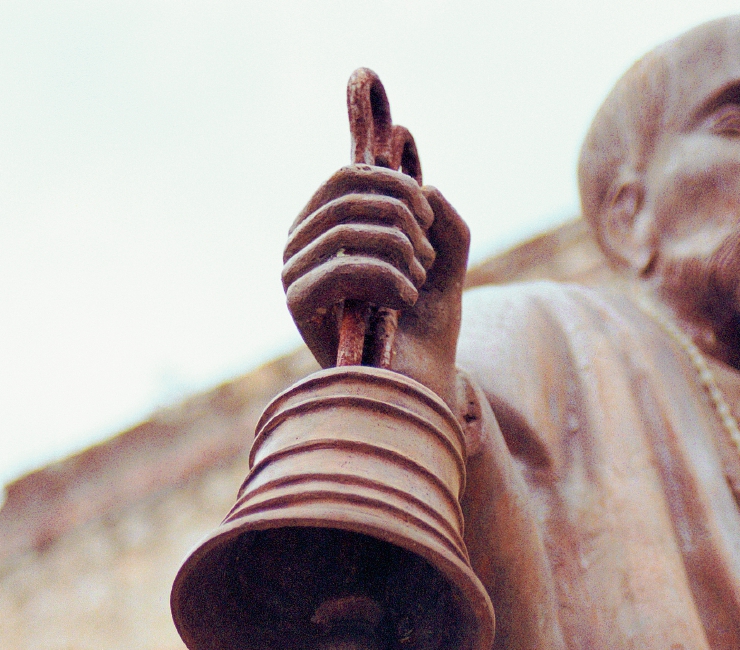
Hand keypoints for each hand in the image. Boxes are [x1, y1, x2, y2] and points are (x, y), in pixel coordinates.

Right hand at [282, 163, 469, 402]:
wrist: (418, 382)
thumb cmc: (424, 324)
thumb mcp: (445, 261)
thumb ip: (444, 219)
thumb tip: (427, 190)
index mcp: (327, 224)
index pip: (349, 176)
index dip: (395, 185)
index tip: (426, 216)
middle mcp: (301, 244)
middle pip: (351, 199)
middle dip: (405, 224)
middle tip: (427, 259)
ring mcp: (294, 273)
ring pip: (346, 232)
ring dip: (400, 255)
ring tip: (417, 285)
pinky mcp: (298, 304)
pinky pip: (341, 269)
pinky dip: (387, 280)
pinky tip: (404, 302)